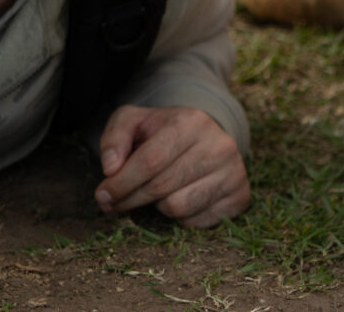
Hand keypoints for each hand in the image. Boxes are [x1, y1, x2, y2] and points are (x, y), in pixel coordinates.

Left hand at [94, 105, 249, 227]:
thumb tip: (110, 168)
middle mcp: (219, 145)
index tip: (103, 194)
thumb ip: (115, 137)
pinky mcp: (240, 196)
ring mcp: (234, 172)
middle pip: (161, 186)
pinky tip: (178, 198)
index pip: (150, 160)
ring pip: (178, 207)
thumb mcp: (135, 122)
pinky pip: (196, 222)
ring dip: (157, 206)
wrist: (207, 138)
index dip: (121, 182)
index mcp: (192, 122)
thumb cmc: (164, 132)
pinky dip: (179, 217)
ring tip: (154, 193)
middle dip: (130, 198)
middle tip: (114, 202)